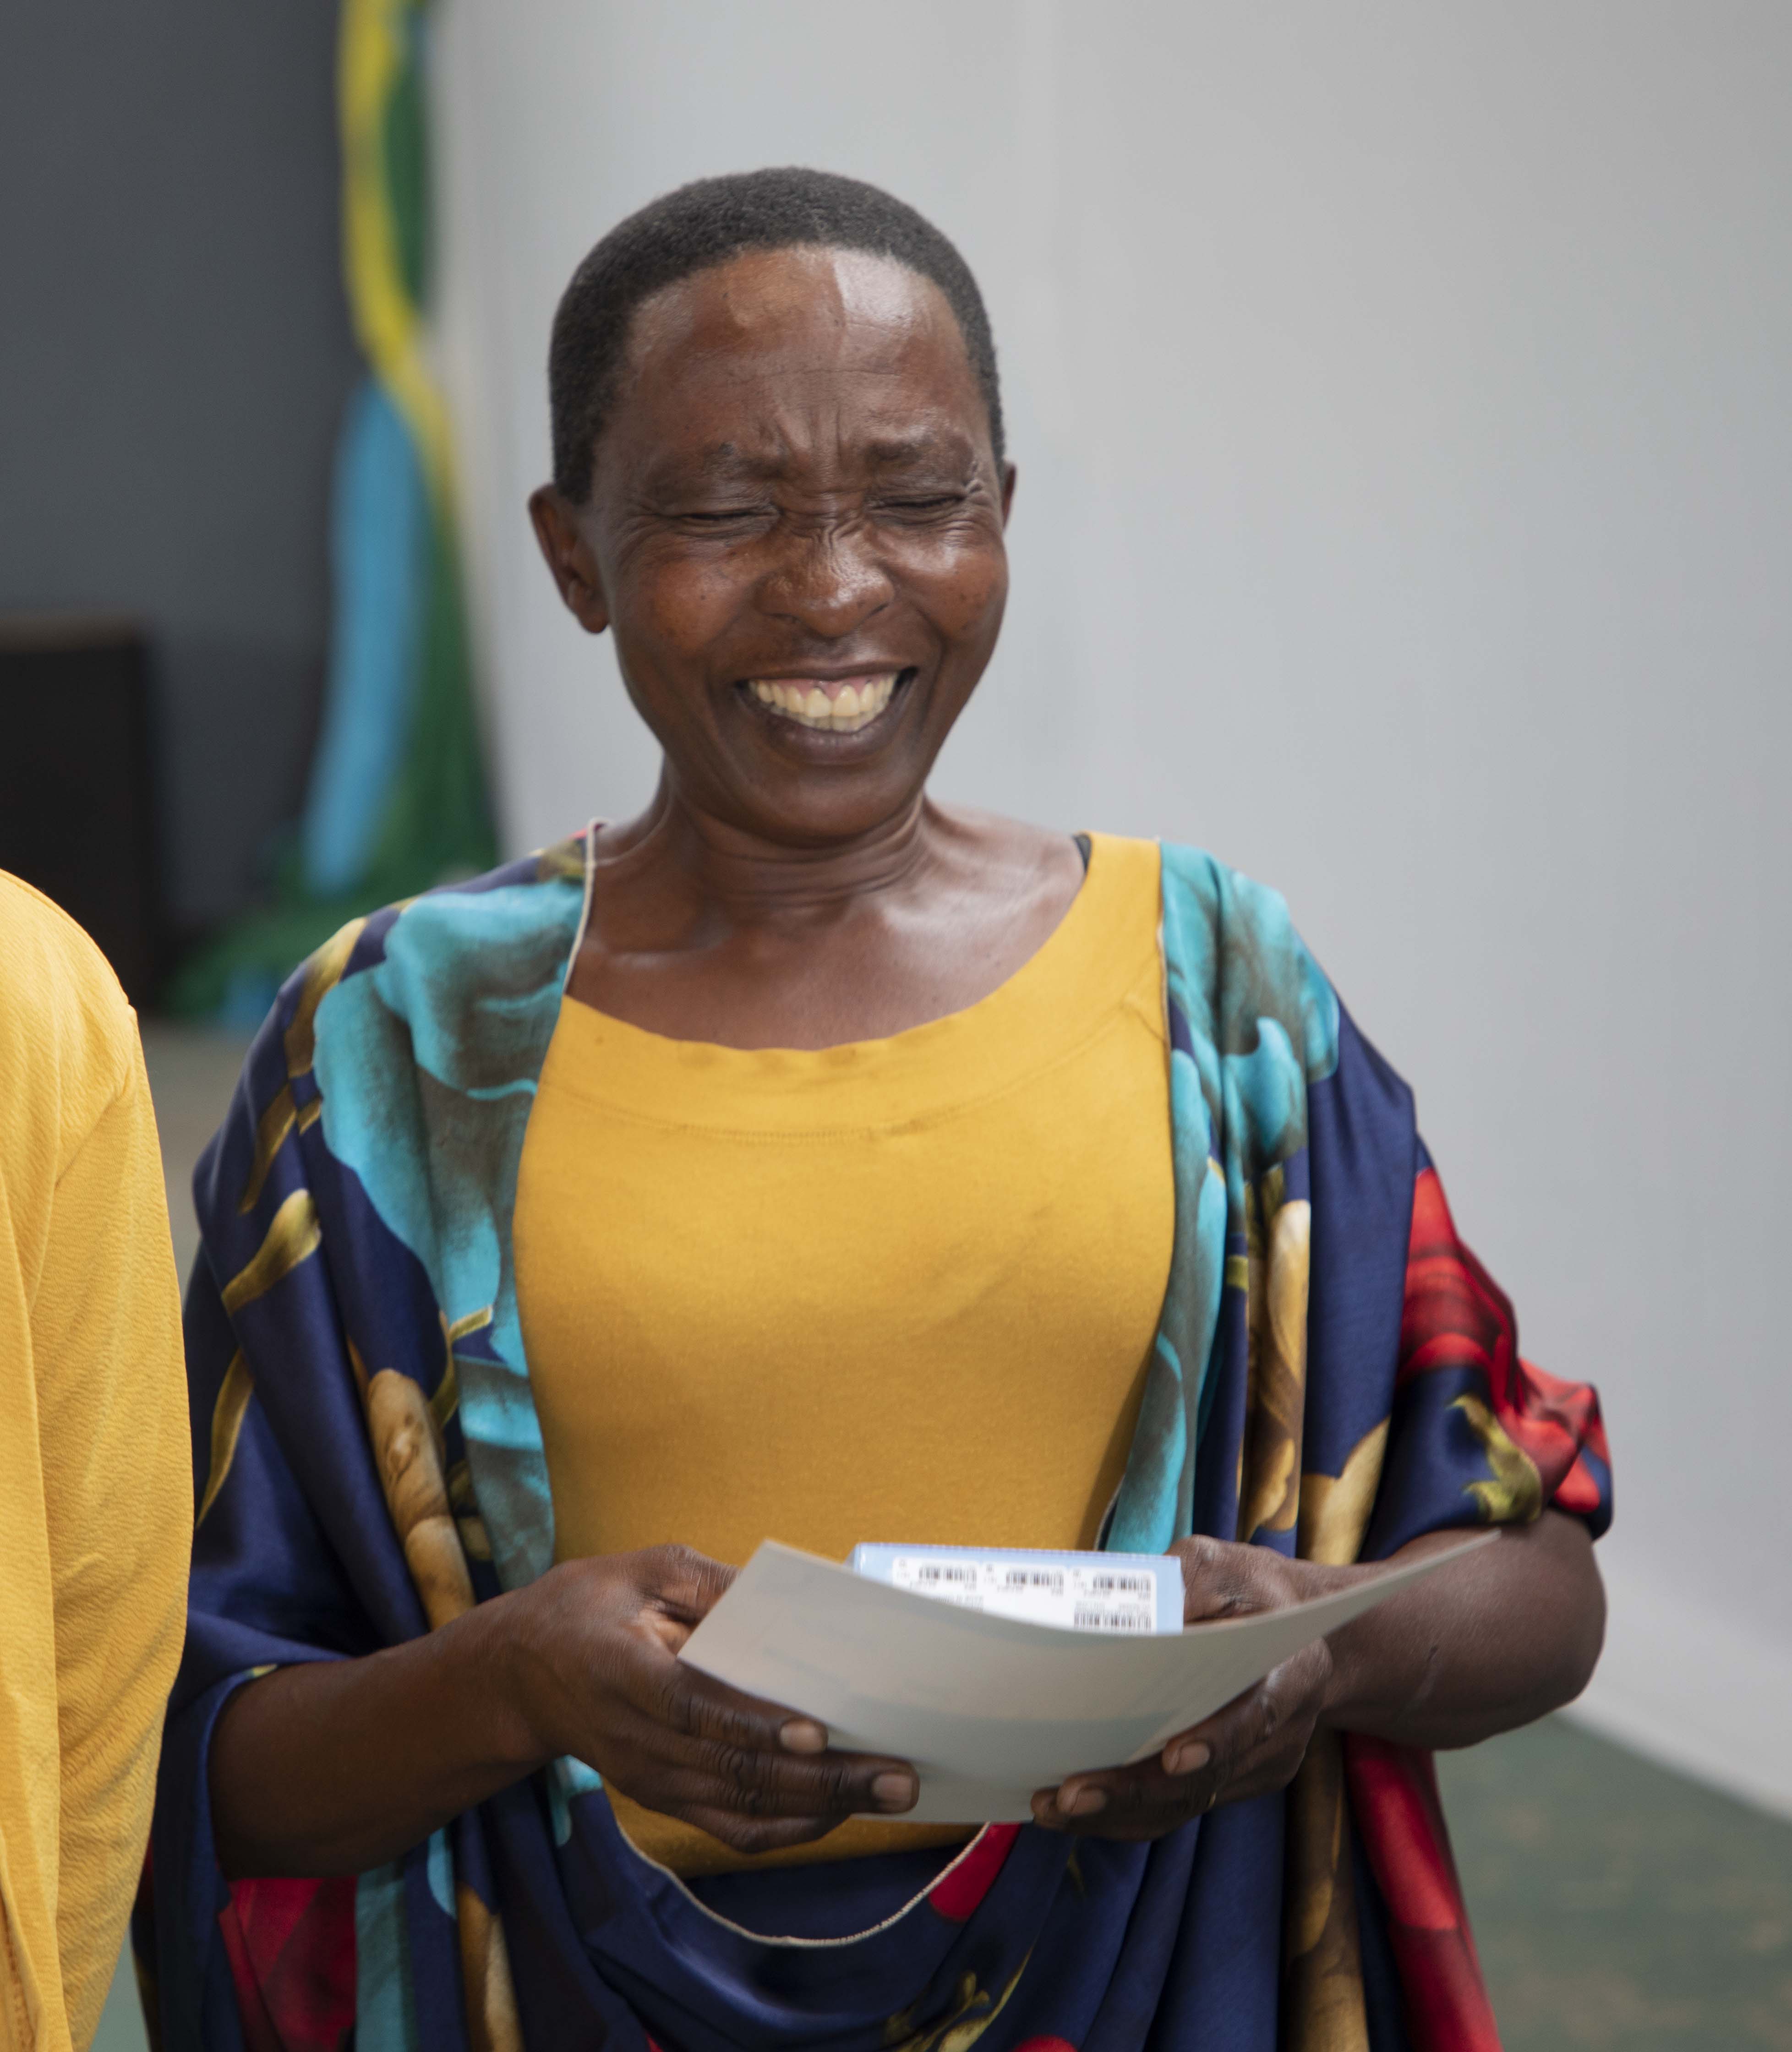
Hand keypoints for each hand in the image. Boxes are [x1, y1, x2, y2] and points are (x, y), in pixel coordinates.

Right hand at [507, 1543, 919, 1854]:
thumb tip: (784, 1597)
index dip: (753, 1724)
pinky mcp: (662, 1796)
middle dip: (823, 1776)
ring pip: (741, 1805)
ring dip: (821, 1804)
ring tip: (890, 1791)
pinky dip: (788, 1826)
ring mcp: (649, 1778)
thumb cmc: (587, 1606)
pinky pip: (730, 1826)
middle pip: (734, 1768)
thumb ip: (710, 1582)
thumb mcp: (641, 1568)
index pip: (692, 1707)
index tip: (814, 1732)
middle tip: (897, 1773)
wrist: (518, 1674)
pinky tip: (837, 1810)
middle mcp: (635, 1737)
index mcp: (621, 1670)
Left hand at [1029, 1536, 1348, 1840]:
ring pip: (1184, 1805)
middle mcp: (1277, 1735)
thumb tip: (1119, 1614)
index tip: (1172, 1756)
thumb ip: (1180, 1584)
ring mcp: (1255, 1767)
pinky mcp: (1231, 1782)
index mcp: (1287, 1674)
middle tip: (1069, 1796)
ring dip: (1115, 1813)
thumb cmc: (1251, 1591)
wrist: (1299, 1629)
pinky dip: (1124, 1812)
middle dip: (1133, 1791)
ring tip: (1052, 1808)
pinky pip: (1177, 1808)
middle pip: (1205, 1780)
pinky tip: (1074, 1809)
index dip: (1216, 1742)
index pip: (1256, 1719)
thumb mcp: (1220, 1566)